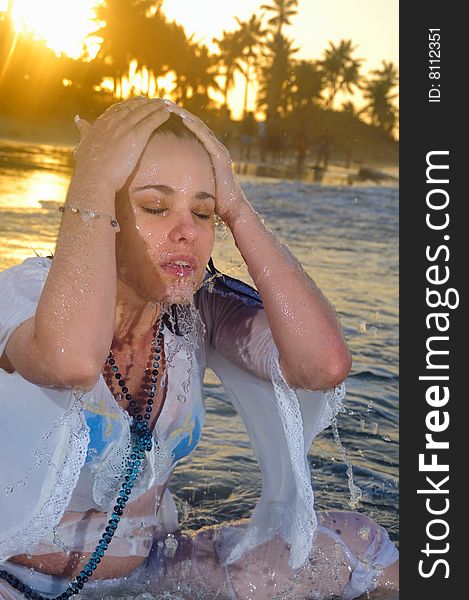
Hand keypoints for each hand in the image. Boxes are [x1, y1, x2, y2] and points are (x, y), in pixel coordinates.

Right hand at [72, 97, 170, 193]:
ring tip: (167, 104)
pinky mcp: (136, 136)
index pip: (118, 108)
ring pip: (144, 111)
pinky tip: (167, 114)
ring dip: (157, 106)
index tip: (140, 101)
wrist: (94, 177)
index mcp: (101, 123)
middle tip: (158, 101)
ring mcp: (125, 127)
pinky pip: (151, 122)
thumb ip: (84, 131)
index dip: (131, 104)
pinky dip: (160, 116)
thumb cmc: (89, 167)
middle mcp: (113, 121)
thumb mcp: (83, 144)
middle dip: (147, 103)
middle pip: (133, 107)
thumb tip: (78, 120)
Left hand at [163, 102, 252, 224]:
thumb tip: (164, 179)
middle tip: (164, 102)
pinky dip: (194, 126)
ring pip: (200, 127)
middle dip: (179, 113)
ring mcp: (219, 151)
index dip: (178, 120)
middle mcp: (214, 148)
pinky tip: (183, 118)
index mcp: (208, 153)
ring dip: (185, 115)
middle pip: (195, 125)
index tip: (162, 112)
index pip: (191, 131)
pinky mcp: (221, 156)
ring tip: (170, 106)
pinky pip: (206, 137)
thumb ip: (184, 177)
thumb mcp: (195, 184)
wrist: (231, 208)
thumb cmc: (213, 200)